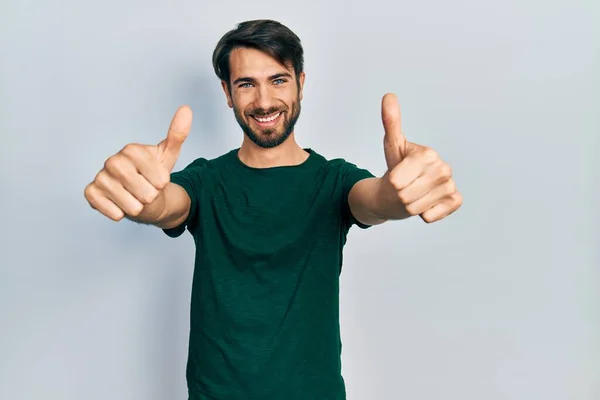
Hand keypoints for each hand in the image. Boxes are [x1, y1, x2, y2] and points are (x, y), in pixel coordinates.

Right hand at [84, 105, 192, 220]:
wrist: (140, 196)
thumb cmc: (154, 176)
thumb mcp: (168, 156)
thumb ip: (177, 134)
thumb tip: (186, 109)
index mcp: (132, 150)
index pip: (159, 179)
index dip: (162, 185)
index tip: (157, 179)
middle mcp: (113, 161)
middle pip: (146, 194)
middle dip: (150, 197)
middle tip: (145, 190)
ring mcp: (101, 177)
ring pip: (132, 206)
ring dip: (137, 207)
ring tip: (134, 198)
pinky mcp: (91, 193)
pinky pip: (113, 212)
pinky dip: (121, 213)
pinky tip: (120, 204)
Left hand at [381, 93, 461, 222]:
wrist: (406, 189)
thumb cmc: (397, 167)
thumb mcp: (392, 146)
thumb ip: (391, 122)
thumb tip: (388, 96)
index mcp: (428, 154)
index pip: (397, 180)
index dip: (392, 183)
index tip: (396, 177)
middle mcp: (443, 168)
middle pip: (406, 195)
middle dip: (399, 195)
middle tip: (403, 187)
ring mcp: (450, 185)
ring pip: (416, 207)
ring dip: (409, 206)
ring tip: (412, 194)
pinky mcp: (455, 200)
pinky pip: (431, 216)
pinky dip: (424, 214)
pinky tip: (425, 203)